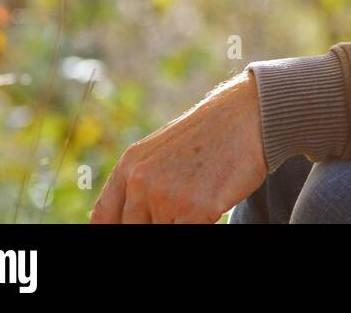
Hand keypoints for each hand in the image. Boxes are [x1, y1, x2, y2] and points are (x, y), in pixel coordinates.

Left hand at [90, 70, 267, 222]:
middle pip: (134, 230)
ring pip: (163, 231)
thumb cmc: (209, 136)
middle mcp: (141, 181)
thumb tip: (117, 218)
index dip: (114, 229)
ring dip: (182, 221)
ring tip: (200, 195)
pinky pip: (189, 233)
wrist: (247, 117)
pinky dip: (202, 222)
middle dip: (159, 222)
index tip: (132, 226)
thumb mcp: (160, 151)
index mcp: (129, 166)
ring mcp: (166, 196)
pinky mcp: (195, 209)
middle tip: (179, 208)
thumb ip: (137, 182)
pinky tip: (212, 203)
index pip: (103, 218)